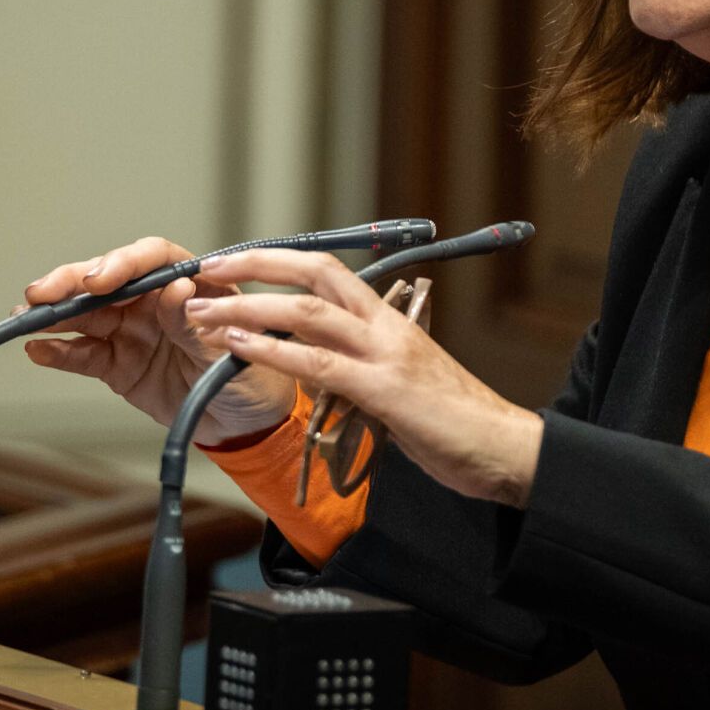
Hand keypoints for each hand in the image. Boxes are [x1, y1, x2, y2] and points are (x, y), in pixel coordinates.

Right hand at [20, 237, 296, 446]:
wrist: (246, 426)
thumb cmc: (252, 377)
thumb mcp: (233, 352)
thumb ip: (201, 324)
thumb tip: (177, 290)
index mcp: (191, 283)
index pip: (152, 259)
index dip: (123, 263)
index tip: (99, 279)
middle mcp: (155, 300)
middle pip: (108, 281)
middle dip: (72, 283)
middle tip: (43, 293)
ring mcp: (133, 330)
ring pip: (87, 314)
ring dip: (55, 314)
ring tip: (25, 317)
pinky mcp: (118, 364)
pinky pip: (83, 354)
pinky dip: (59, 352)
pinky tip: (38, 350)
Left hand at [182, 249, 544, 506]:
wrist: (505, 448)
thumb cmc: (455, 421)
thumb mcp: (402, 380)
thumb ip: (362, 365)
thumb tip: (321, 366)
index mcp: (389, 321)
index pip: (327, 272)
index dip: (278, 262)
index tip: (236, 263)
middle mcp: (385, 326)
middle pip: (314, 272)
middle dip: (256, 263)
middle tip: (208, 265)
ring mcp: (386, 355)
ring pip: (308, 313)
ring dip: (248, 307)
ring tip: (204, 310)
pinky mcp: (385, 391)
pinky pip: (319, 364)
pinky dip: (271, 351)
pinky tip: (236, 346)